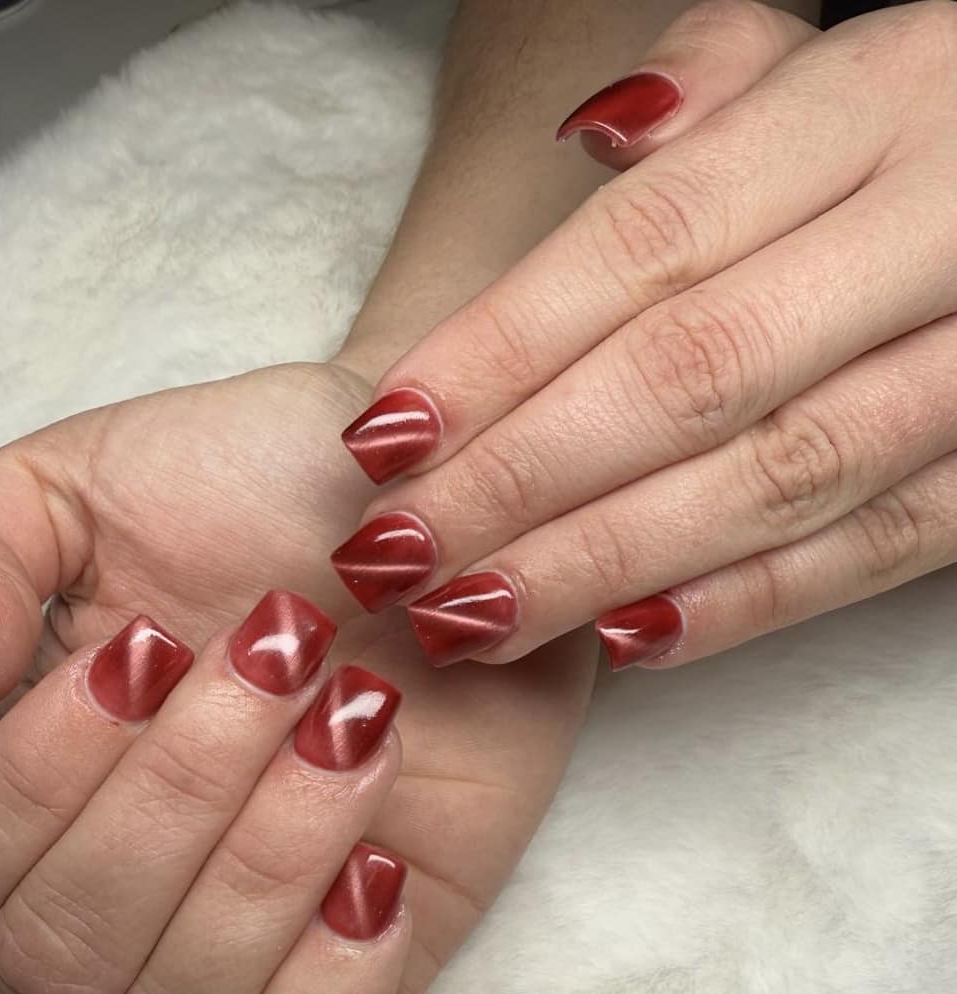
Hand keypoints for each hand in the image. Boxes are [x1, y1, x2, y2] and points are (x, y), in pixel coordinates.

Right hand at [0, 361, 591, 993]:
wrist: (441, 508)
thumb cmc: (255, 492)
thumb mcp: (80, 482)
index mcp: (33, 794)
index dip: (22, 791)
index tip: (145, 652)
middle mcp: (123, 895)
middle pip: (59, 966)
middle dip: (177, 796)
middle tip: (282, 657)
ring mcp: (248, 949)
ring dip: (261, 871)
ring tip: (355, 724)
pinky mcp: (372, 970)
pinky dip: (335, 984)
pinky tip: (381, 862)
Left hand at [328, 0, 956, 670]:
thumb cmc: (916, 129)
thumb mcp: (823, 60)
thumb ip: (711, 78)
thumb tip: (597, 140)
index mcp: (878, 105)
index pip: (649, 245)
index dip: (503, 350)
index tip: (385, 436)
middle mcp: (944, 232)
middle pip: (694, 377)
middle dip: (525, 479)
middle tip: (401, 553)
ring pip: (775, 482)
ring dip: (606, 564)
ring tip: (472, 616)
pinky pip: (875, 552)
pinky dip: (745, 604)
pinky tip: (624, 641)